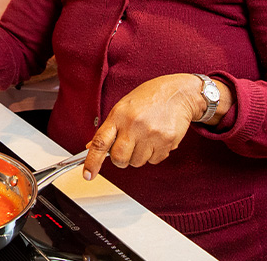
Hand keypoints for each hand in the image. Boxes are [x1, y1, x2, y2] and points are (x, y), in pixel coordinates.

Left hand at [82, 74, 198, 179]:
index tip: (88, 174)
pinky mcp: (167, 141)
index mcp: (118, 115)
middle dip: (120, 159)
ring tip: (145, 137)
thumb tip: (91, 147)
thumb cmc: (148, 99)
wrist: (178, 93)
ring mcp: (151, 134)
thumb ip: (109, 128)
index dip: (92, 161)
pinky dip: (154, 154)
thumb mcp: (123, 108)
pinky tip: (157, 138)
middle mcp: (133, 125)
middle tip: (127, 148)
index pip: (100, 142)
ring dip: (139, 156)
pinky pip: (154, 161)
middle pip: (119, 158)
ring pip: (137, 162)